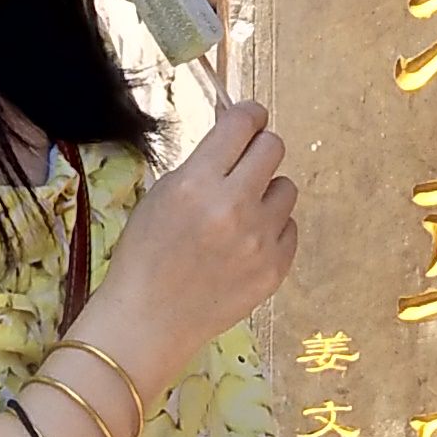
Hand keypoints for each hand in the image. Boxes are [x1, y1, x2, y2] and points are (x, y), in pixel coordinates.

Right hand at [83, 96, 298, 397]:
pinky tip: (245, 245)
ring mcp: (259, 240)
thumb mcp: (161, 195)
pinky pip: (290, 227)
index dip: (248, 116)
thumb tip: (237, 133)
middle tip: (246, 164)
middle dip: (259, 150)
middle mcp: (233, 207)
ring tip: (240, 215)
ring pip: (287, 187)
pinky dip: (272, 230)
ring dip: (267, 193)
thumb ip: (202, 164)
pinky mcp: (276, 268)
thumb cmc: (146, 254)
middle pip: (274, 147)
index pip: (242, 124)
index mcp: (197, 183)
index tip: (249, 119)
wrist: (149, 320)